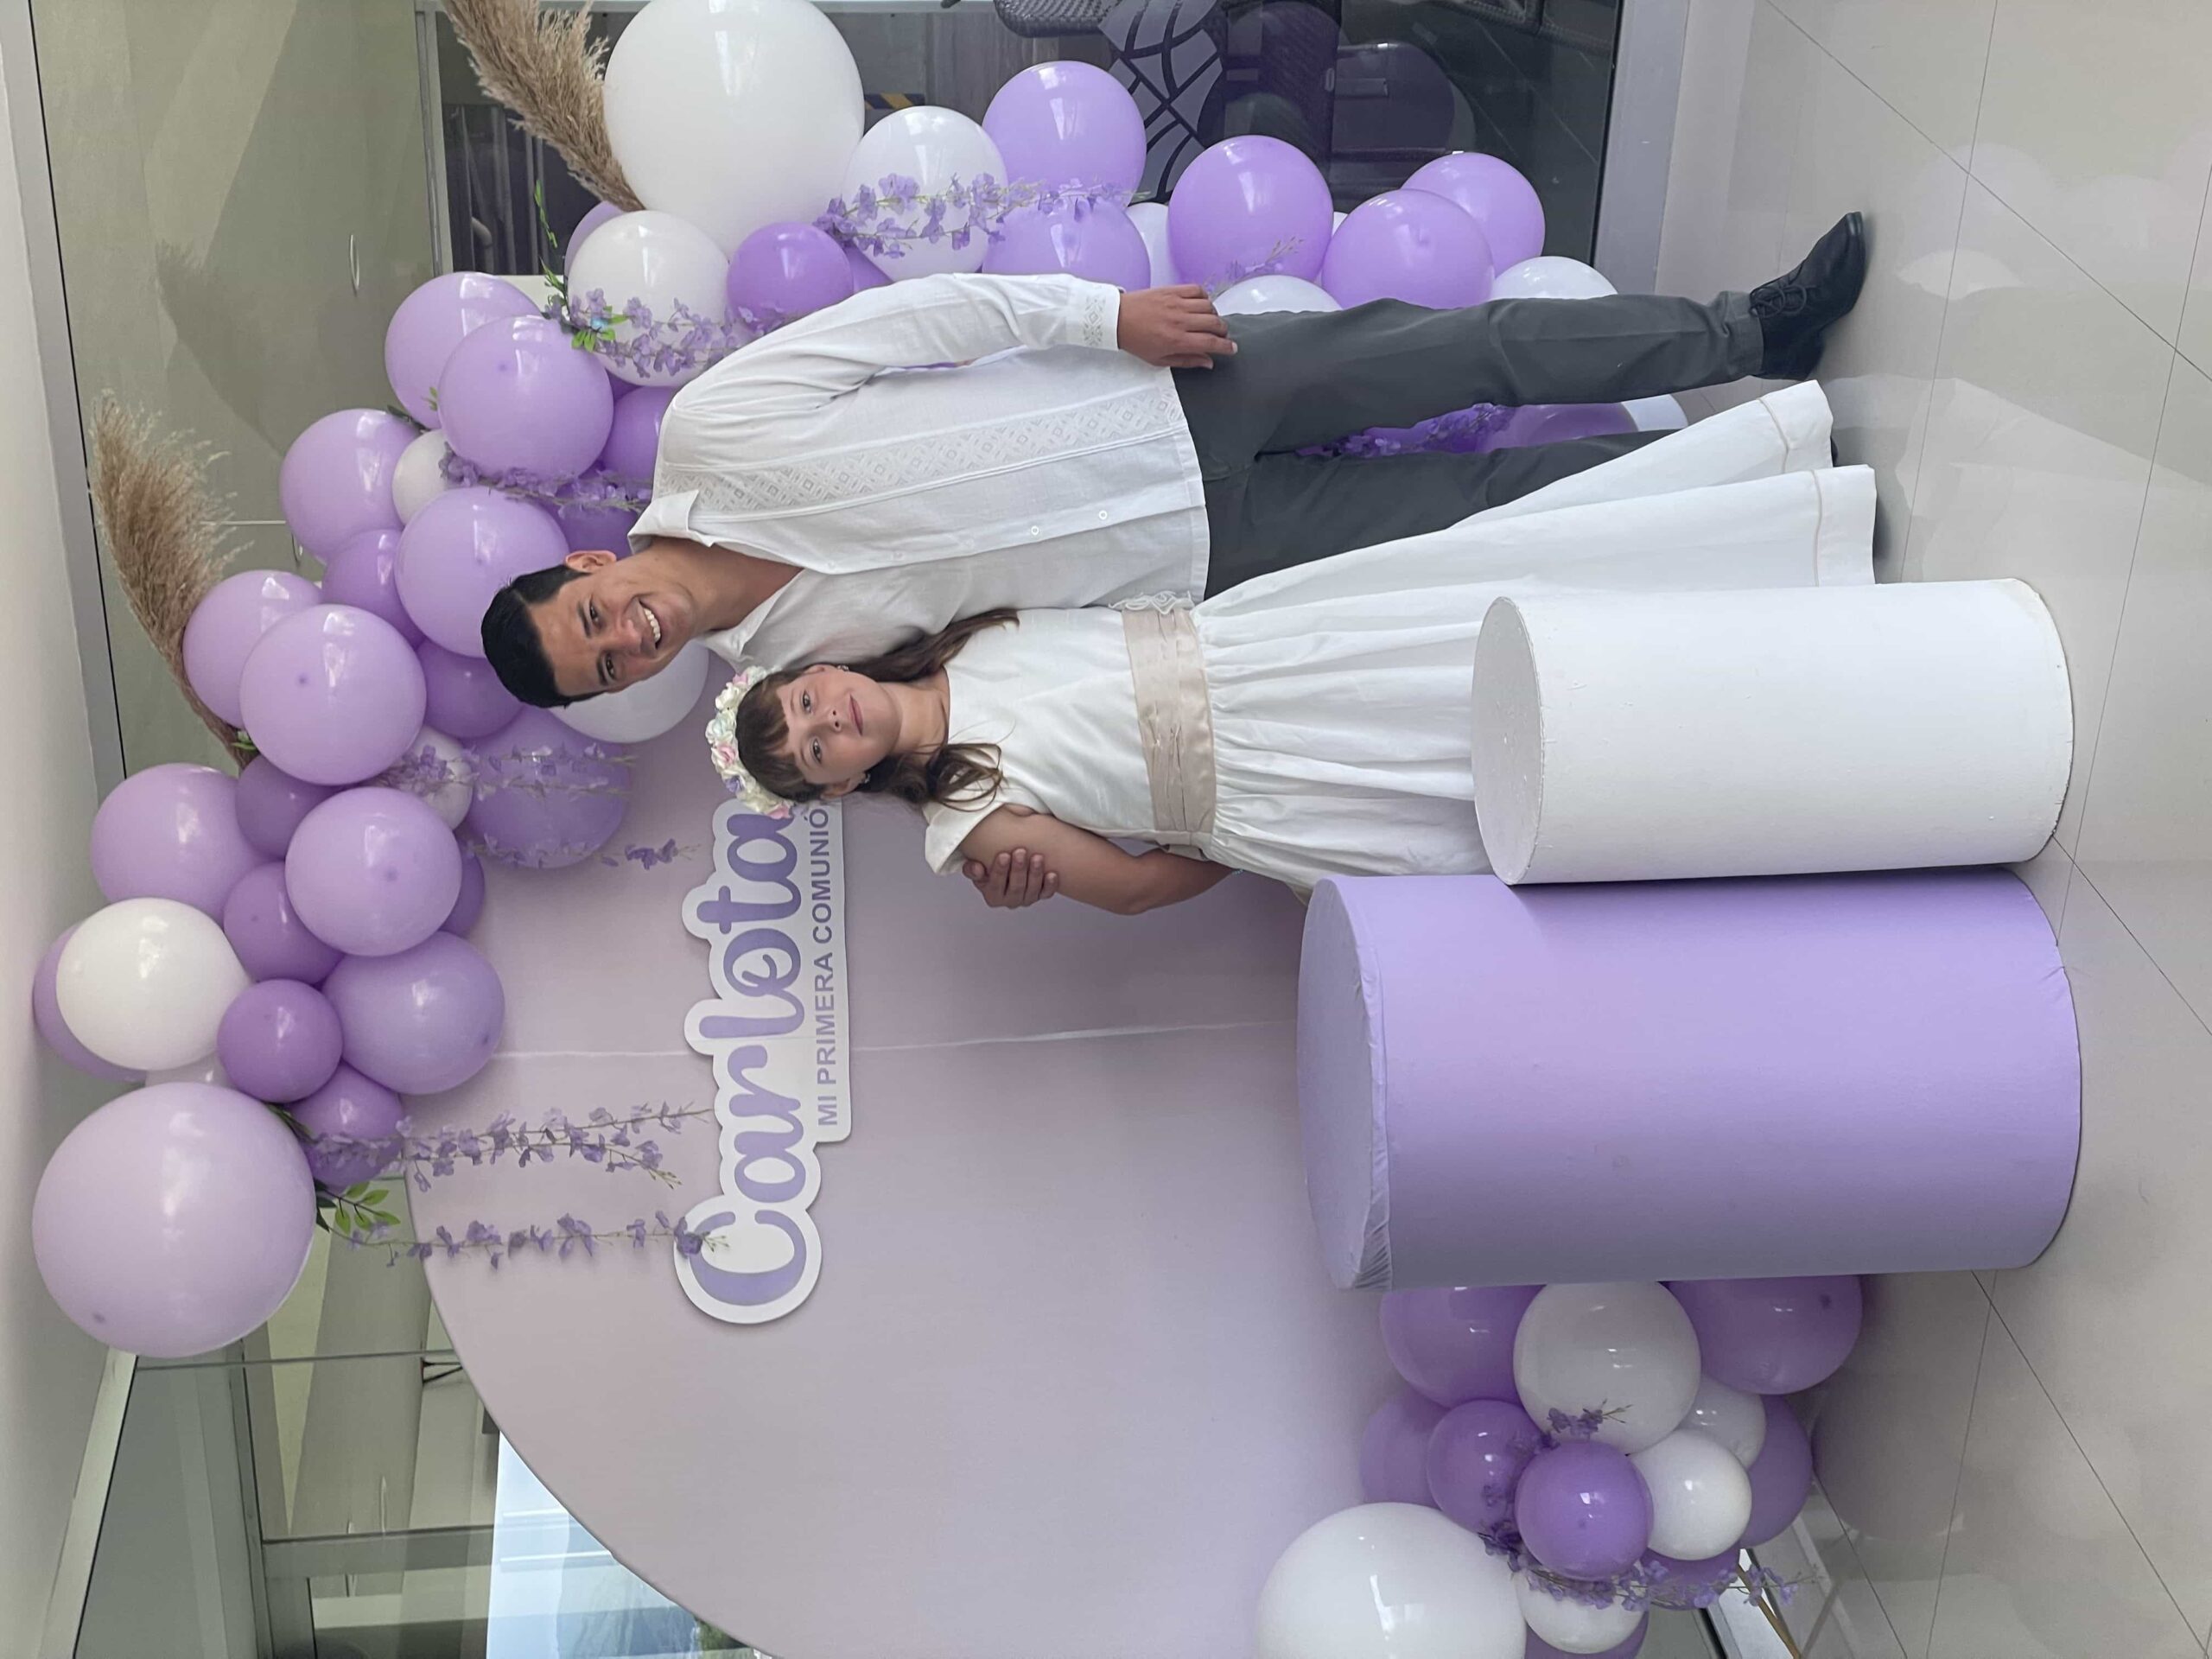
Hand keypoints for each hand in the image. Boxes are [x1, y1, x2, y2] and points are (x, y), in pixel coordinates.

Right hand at [963, 848, 1058, 909]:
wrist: (1008, 868)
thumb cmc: (990, 868)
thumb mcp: (977, 869)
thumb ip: (972, 869)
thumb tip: (977, 868)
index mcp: (993, 896)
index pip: (995, 885)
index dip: (999, 871)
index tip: (1003, 855)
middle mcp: (1010, 900)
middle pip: (1016, 887)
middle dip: (1018, 869)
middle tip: (1020, 852)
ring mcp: (1027, 899)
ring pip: (1032, 890)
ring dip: (1035, 873)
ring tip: (1037, 857)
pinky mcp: (1040, 895)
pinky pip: (1046, 893)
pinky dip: (1050, 884)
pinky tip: (1052, 873)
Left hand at [1118, 286, 1236, 369]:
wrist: (1118, 318)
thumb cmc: (1136, 340)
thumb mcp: (1160, 359)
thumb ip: (1187, 361)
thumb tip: (1208, 362)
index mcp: (1177, 340)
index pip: (1211, 342)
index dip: (1226, 346)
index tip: (1232, 348)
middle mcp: (1180, 321)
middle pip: (1215, 323)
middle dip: (1223, 331)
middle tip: (1221, 335)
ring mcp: (1177, 303)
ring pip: (1209, 307)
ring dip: (1214, 315)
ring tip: (1209, 321)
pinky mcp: (1173, 290)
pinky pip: (1198, 290)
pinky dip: (1204, 297)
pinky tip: (1200, 305)